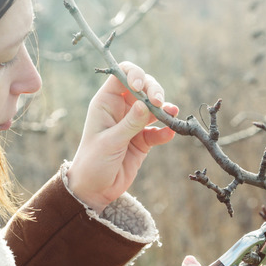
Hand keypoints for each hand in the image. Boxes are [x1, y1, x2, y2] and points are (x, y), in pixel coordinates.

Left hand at [67, 61, 178, 212]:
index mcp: (106, 103)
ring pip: (153, 107)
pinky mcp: (143, 140)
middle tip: (160, 103)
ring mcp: (133, 124)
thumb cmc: (93, 163)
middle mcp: (120, 109)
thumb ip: (129, 123)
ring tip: (172, 114)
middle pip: (143, 87)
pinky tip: (169, 133)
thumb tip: (146, 104)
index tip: (141, 88)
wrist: (95, 190)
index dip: (135, 75)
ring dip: (164, 109)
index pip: (122, 75)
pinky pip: (158, 130)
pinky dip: (165, 130)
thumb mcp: (110, 142)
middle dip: (154, 91)